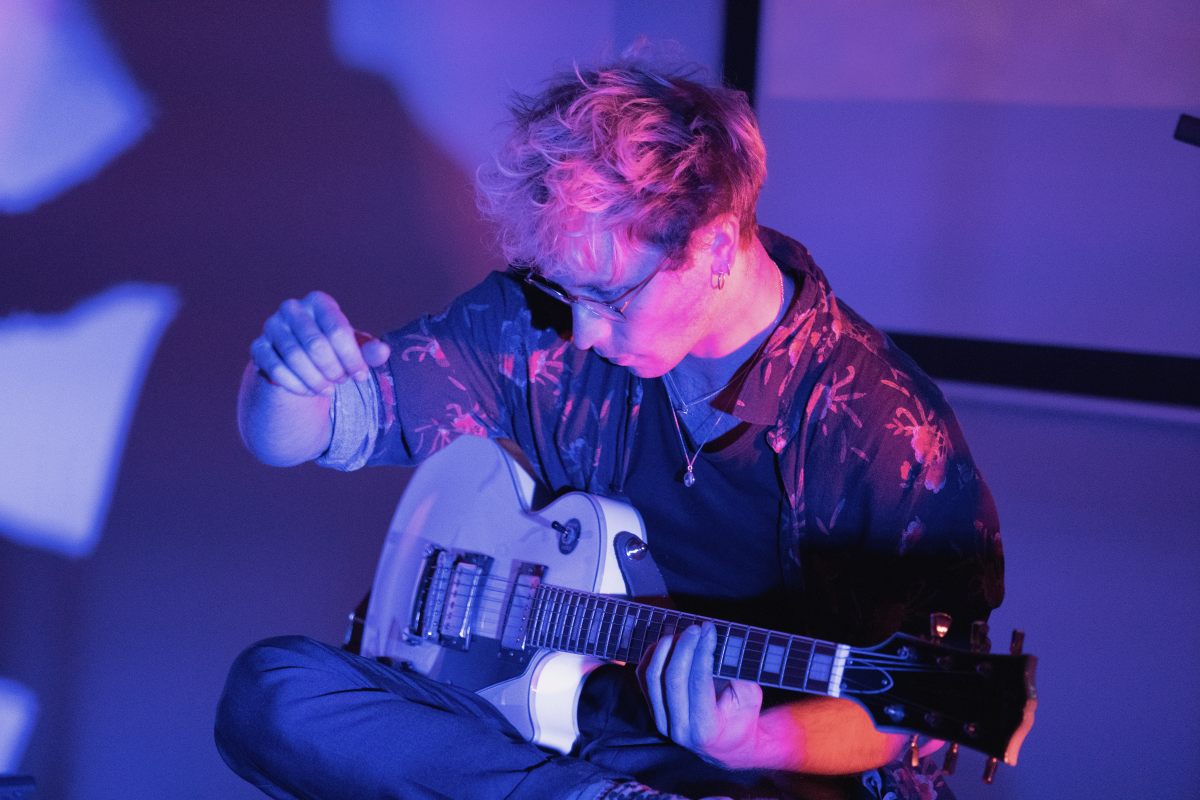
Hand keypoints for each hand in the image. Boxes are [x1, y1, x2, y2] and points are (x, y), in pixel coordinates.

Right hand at [250, 291, 389, 396]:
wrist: (299, 359)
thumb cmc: (332, 348)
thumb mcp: (353, 348)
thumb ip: (369, 350)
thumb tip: (384, 352)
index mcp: (319, 302)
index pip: (337, 329)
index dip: (352, 358)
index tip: (361, 376)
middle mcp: (292, 309)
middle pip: (316, 345)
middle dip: (333, 369)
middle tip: (342, 381)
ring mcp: (271, 327)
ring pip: (295, 359)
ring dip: (316, 380)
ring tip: (329, 389)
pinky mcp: (258, 347)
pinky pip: (277, 370)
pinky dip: (297, 386)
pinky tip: (310, 392)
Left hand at [638, 621, 765, 769]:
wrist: (727, 746)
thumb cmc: (741, 719)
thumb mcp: (750, 698)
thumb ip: (737, 672)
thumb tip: (719, 640)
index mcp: (706, 729)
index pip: (698, 682)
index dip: (702, 651)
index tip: (709, 629)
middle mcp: (679, 729)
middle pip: (672, 678)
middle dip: (683, 647)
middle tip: (696, 628)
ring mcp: (662, 721)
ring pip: (652, 677)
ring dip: (666, 649)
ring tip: (683, 634)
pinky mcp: (654, 711)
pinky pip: (644, 679)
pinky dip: (653, 656)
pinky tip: (667, 643)